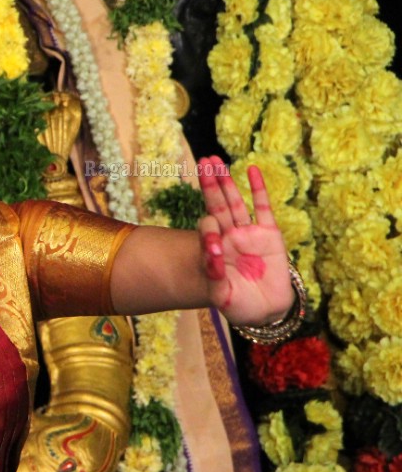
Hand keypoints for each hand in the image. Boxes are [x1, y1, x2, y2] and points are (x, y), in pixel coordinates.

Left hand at [196, 155, 295, 325]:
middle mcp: (228, 237)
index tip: (214, 241)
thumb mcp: (222, 295)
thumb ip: (214, 276)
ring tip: (215, 160)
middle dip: (209, 185)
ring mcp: (248, 234)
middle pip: (217, 206)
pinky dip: (258, 189)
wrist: (266, 310)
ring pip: (235, 202)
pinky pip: (263, 208)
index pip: (206, 229)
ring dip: (226, 182)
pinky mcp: (270, 234)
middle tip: (202, 162)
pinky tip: (251, 170)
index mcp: (213, 250)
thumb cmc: (239, 305)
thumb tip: (211, 253)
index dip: (207, 230)